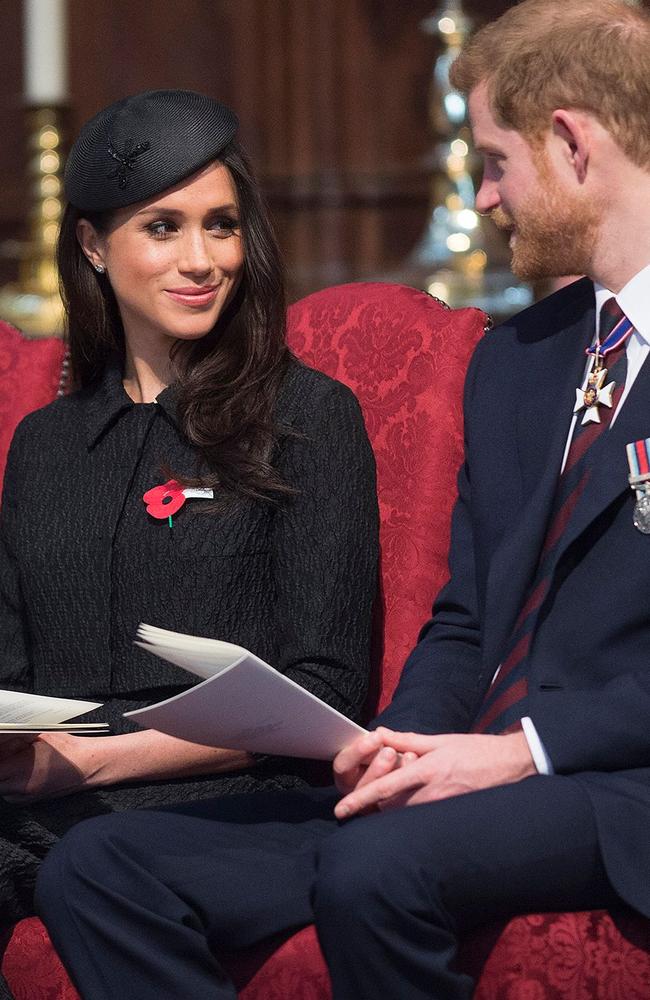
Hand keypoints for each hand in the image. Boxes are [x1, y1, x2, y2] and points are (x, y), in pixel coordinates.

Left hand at [0, 733, 105, 802]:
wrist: (88, 766)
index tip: (1, 749)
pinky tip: (23, 769)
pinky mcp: (27, 802)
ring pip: (0, 786)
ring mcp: (22, 798)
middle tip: (10, 751)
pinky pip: (8, 792)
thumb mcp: (39, 735)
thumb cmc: (68, 750)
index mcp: (18, 770)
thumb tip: (3, 736)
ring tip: (17, 759)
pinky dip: (10, 781)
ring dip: (3, 773)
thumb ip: (14, 738)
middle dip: (1, 764)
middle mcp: (17, 788)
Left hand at [334, 728, 535, 819]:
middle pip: (390, 805)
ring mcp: (442, 807)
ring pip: (404, 813)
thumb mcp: (442, 740)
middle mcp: (433, 792)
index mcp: (428, 769)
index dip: (361, 798)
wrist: (513, 765)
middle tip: (366, 791)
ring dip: (392, 805)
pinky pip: (420, 816)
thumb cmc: (477, 750)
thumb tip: (380, 735)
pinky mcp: (450, 815)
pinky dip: (409, 809)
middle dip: (375, 801)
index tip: (341, 809)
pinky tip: (411, 799)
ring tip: (393, 790)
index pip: (386, 787)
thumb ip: (408, 740)